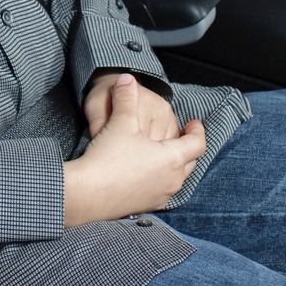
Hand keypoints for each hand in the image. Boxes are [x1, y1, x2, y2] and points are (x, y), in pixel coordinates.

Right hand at [65, 74, 204, 226]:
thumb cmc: (108, 158)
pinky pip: (162, 191)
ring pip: (177, 178)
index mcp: (172, 159)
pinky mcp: (146, 207)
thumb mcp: (120, 123)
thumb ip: (126, 98)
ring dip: (174, 164)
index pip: (197, 144)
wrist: (87, 194)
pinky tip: (146, 172)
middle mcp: (172, 181)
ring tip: (163, 153)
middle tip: (181, 136)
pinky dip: (160, 179)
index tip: (193, 122)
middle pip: (190, 163)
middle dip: (187, 147)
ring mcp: (160, 197)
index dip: (197, 130)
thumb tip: (127, 78)